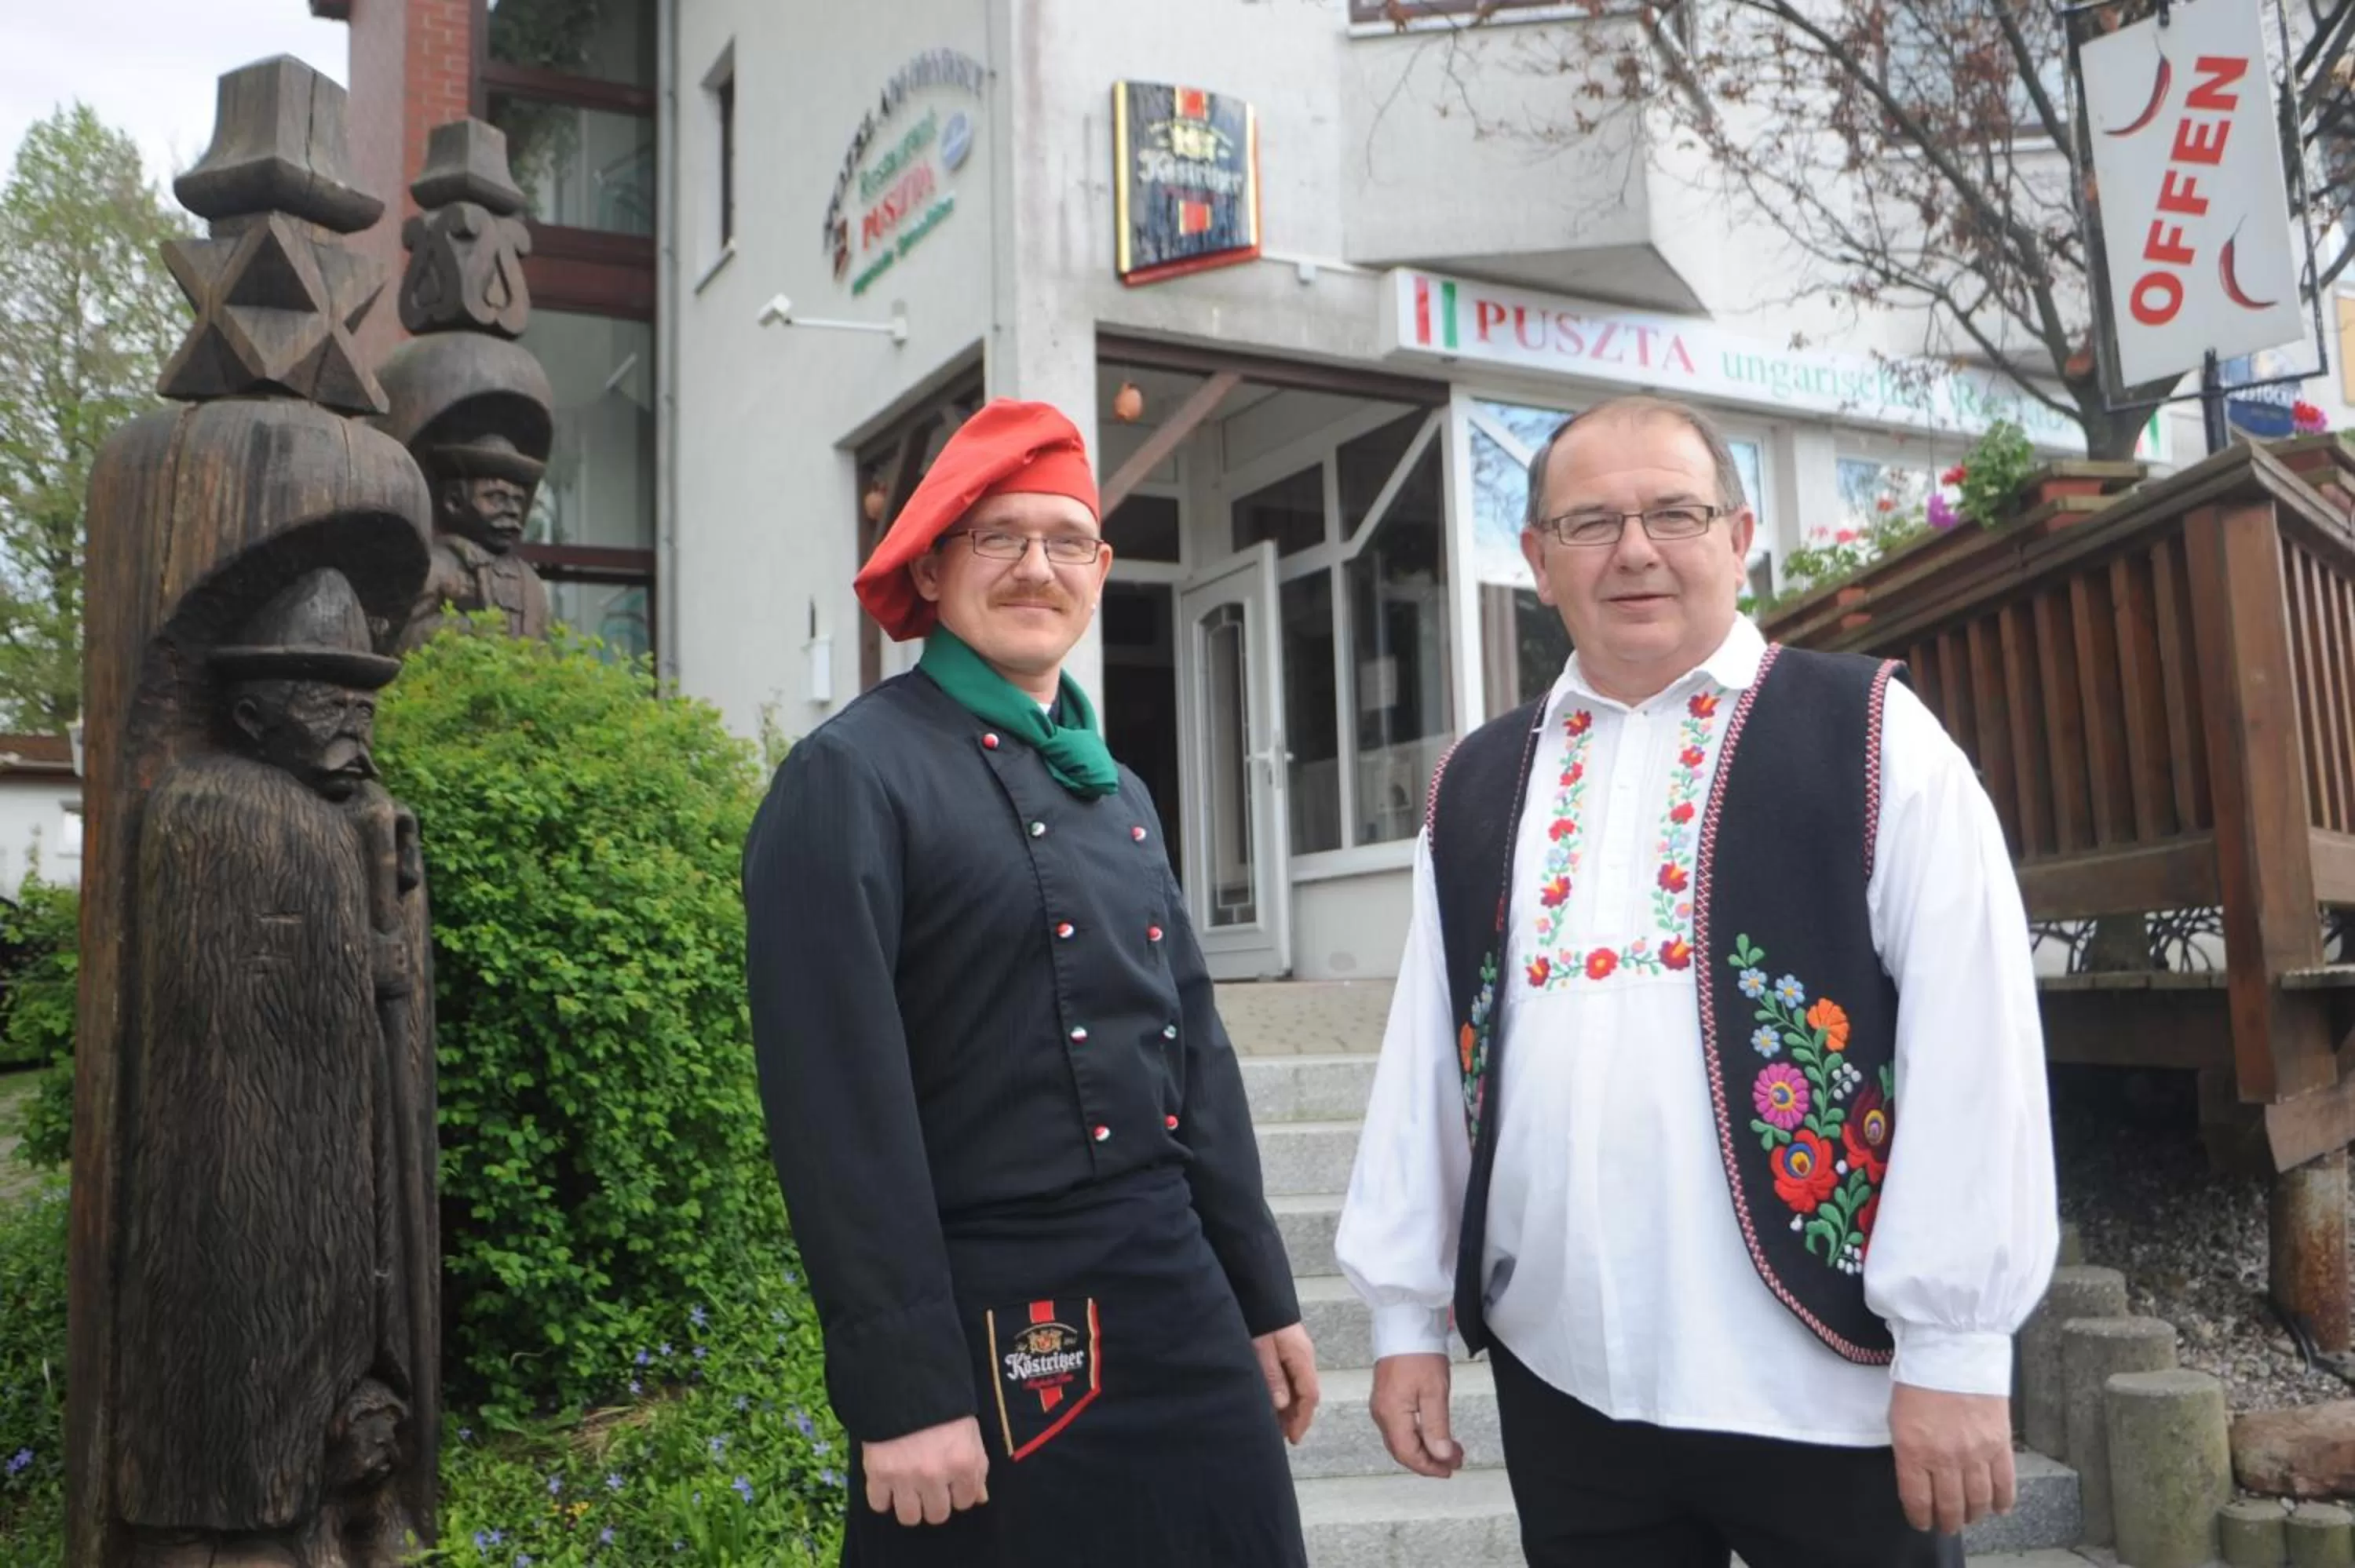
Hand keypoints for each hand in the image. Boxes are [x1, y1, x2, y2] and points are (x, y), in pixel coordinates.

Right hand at [861, 1416, 988, 1526]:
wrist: (904, 1380)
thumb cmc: (942, 1405)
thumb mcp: (969, 1432)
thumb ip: (977, 1468)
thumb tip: (980, 1498)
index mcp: (964, 1463)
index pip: (965, 1502)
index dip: (957, 1492)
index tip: (950, 1482)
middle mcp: (936, 1475)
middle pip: (937, 1515)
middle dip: (934, 1502)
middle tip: (928, 1484)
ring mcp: (906, 1477)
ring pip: (909, 1517)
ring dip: (909, 1505)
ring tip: (907, 1487)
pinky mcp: (878, 1473)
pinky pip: (879, 1504)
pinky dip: (882, 1497)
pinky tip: (887, 1483)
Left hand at [1254, 1323, 1320, 1442]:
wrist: (1260, 1290)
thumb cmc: (1260, 1317)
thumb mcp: (1262, 1347)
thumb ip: (1273, 1375)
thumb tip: (1282, 1404)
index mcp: (1301, 1357)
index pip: (1309, 1396)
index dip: (1302, 1419)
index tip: (1293, 1438)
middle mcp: (1303, 1356)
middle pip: (1306, 1393)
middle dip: (1296, 1417)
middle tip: (1282, 1437)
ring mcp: (1297, 1351)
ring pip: (1298, 1386)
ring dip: (1290, 1406)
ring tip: (1275, 1424)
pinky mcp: (1289, 1347)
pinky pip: (1291, 1376)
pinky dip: (1285, 1392)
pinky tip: (1273, 1400)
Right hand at [1370, 1352, 1462, 1477]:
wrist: (1405, 1323)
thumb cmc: (1419, 1352)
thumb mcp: (1434, 1391)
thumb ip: (1436, 1427)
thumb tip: (1440, 1456)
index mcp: (1391, 1414)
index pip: (1408, 1454)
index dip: (1430, 1467)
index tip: (1450, 1469)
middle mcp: (1382, 1413)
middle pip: (1403, 1450)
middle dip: (1429, 1460)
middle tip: (1454, 1461)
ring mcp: (1382, 1405)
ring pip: (1401, 1440)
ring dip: (1425, 1449)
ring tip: (1449, 1449)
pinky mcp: (1386, 1398)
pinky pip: (1400, 1428)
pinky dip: (1417, 1436)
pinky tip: (1433, 1433)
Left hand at [1888, 1382, 2013, 1534]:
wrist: (1951, 1351)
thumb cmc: (1918, 1380)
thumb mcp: (1898, 1418)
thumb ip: (1908, 1451)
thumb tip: (1918, 1478)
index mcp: (1913, 1451)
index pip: (1917, 1500)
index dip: (1920, 1518)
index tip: (1922, 1523)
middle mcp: (1945, 1459)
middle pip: (1950, 1506)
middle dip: (1948, 1522)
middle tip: (1947, 1527)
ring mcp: (1975, 1454)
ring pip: (1978, 1500)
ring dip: (1974, 1514)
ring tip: (1970, 1517)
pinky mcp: (1999, 1445)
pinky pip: (2005, 1484)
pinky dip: (2002, 1501)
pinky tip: (1998, 1509)